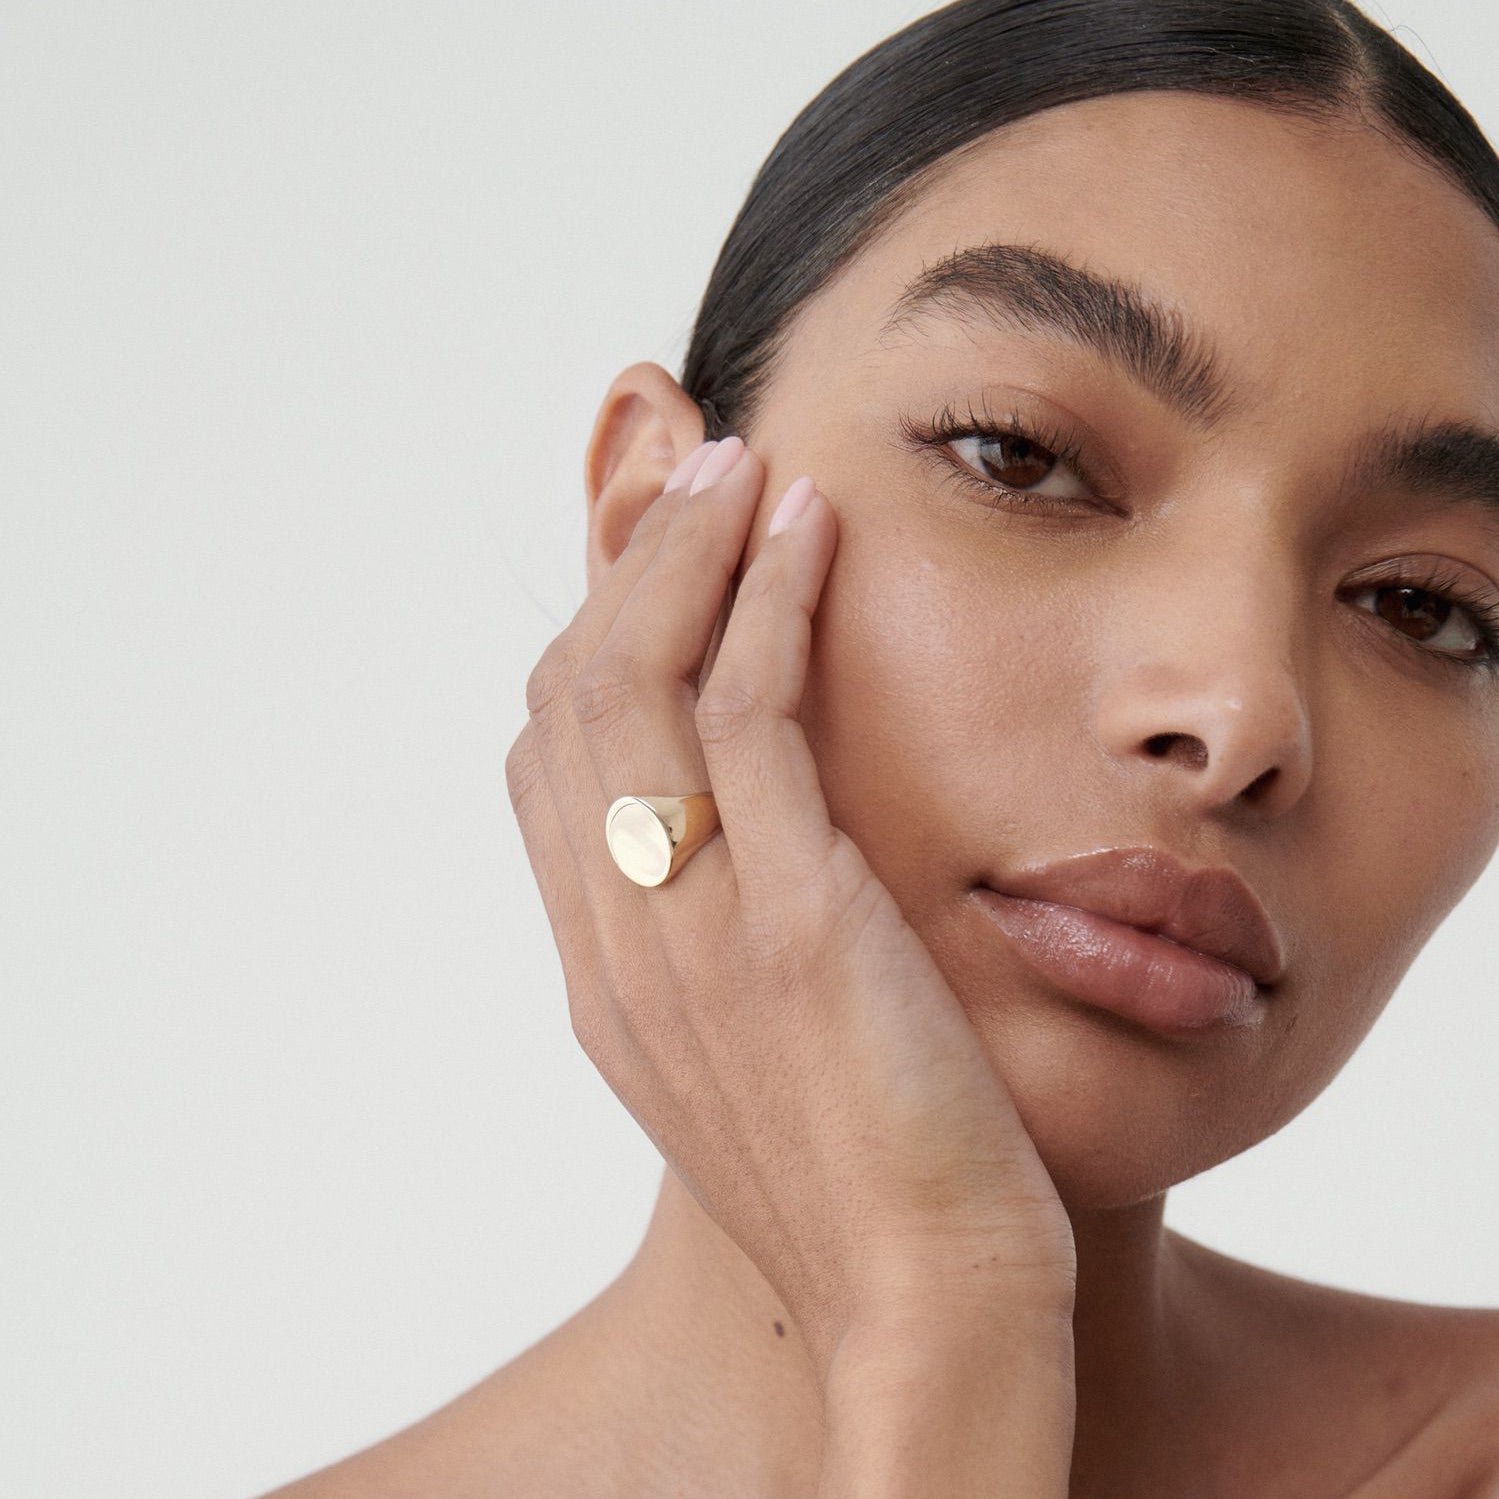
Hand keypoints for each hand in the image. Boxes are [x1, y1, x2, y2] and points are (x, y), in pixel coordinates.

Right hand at [504, 435, 1076, 1386]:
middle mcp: (618, 935)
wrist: (923, 1305)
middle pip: (570, 696)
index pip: (552, 760)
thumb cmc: (871, 1175)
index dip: (596, 638)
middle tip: (695, 475)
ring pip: (634, 680)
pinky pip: (749, 712)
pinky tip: (811, 528)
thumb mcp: (758, 1044)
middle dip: (625, 566)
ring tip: (743, 466)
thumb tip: (755, 840)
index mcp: (607, 968)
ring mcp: (687, 925)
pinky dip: (767, 600)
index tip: (663, 560)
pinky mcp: (786, 919)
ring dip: (683, 551)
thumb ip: (723, 936)